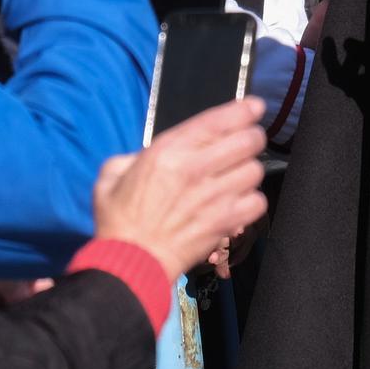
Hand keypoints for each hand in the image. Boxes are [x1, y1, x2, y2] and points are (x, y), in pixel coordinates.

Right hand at [92, 98, 268, 280]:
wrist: (131, 261)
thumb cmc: (118, 219)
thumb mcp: (112, 173)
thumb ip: (135, 155)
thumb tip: (152, 155)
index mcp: (169, 151)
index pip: (219, 120)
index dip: (244, 110)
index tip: (254, 107)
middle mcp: (197, 169)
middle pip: (248, 141)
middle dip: (251, 137)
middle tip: (246, 141)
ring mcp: (215, 197)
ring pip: (255, 170)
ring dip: (248, 169)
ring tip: (237, 175)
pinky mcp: (226, 222)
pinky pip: (257, 202)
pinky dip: (251, 200)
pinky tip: (238, 201)